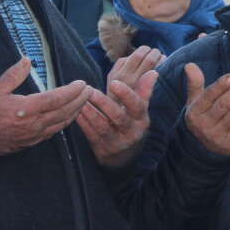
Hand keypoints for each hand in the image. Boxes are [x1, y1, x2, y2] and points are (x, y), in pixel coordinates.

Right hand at [0, 57, 92, 155]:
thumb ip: (13, 75)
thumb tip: (26, 60)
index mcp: (27, 108)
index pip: (57, 98)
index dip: (72, 91)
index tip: (82, 83)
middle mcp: (35, 123)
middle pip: (65, 111)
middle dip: (80, 100)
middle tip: (90, 89)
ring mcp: (35, 134)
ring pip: (62, 123)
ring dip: (76, 111)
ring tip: (84, 101)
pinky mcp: (33, 141)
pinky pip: (55, 132)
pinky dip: (66, 122)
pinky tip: (69, 116)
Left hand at [76, 46, 162, 169]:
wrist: (125, 157)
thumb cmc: (131, 125)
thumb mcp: (140, 111)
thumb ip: (144, 91)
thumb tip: (153, 72)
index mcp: (142, 120)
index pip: (137, 106)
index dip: (126, 94)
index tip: (114, 82)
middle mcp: (132, 132)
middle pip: (118, 117)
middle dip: (104, 103)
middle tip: (90, 91)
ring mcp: (117, 143)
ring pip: (103, 127)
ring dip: (91, 113)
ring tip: (81, 101)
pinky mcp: (103, 150)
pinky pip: (92, 135)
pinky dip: (84, 123)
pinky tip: (76, 113)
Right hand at [183, 63, 229, 156]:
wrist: (202, 148)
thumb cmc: (202, 116)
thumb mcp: (195, 101)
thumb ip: (195, 83)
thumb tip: (190, 65)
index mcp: (194, 112)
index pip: (208, 97)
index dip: (220, 86)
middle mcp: (203, 124)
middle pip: (222, 106)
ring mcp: (215, 136)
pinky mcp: (227, 144)